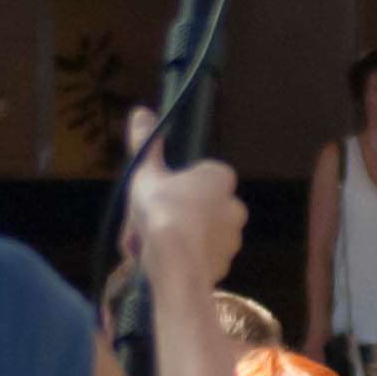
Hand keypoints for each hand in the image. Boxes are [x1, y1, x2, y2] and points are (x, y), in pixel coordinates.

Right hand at [121, 108, 245, 292]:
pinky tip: (165, 262)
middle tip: (149, 223)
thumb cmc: (161, 210)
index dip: (175, 185)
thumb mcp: (146, 172)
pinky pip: (202, 258)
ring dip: (180, 238)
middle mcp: (235, 206)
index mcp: (221, 178)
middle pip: (200, 207)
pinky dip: (185, 259)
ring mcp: (233, 238)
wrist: (175, 262)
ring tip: (151, 245)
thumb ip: (146, 142)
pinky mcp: (226, 264)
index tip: (157, 195)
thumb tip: (141, 112)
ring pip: (201, 234)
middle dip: (177, 214)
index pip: (200, 176)